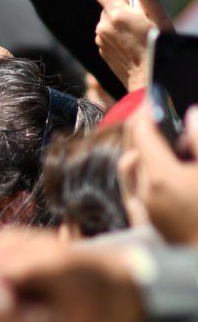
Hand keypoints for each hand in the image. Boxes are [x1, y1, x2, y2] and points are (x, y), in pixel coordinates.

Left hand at [91, 0, 173, 90]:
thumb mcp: (159, 20)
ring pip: (109, 20)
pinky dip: (118, 32)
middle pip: (111, 6)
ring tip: (140, 32)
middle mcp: (104, 26)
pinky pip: (108, 34)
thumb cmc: (158, 50)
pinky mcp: (101, 50)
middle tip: (143, 15)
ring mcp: (101, 39)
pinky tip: (133, 42)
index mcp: (117, 15)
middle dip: (125, 5)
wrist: (148, 81)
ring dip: (122, 20)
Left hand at [121, 102, 197, 243]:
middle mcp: (145, 192)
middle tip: (154, 114)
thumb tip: (191, 114)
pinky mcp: (148, 221)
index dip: (146, 112)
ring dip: (140, 149)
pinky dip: (138, 172)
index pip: (142, 133)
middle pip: (134, 148)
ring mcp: (144, 209)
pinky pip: (132, 188)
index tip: (154, 101)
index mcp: (161, 177)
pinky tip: (154, 168)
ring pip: (130, 168)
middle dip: (143, 128)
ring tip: (159, 141)